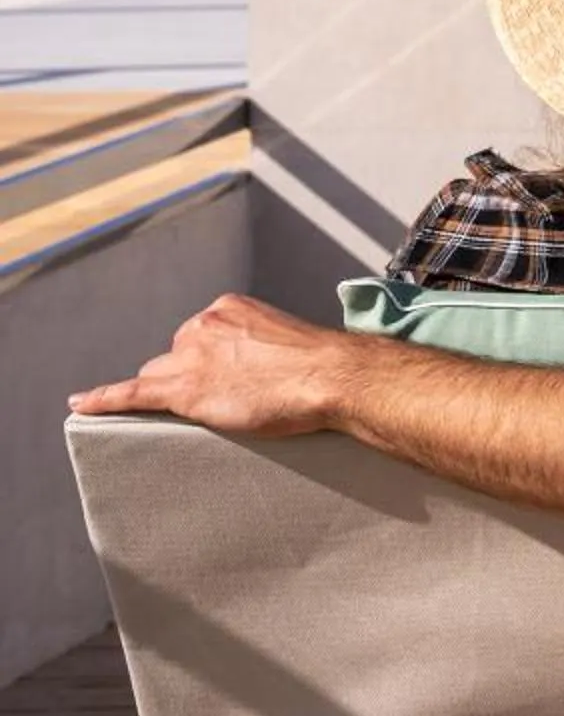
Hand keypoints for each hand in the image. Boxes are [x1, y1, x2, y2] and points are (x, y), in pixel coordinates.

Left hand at [70, 293, 363, 436]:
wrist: (331, 377)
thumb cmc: (321, 364)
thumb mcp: (286, 339)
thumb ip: (258, 344)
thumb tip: (258, 367)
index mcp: (227, 307)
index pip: (200, 336)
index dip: (215, 359)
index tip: (238, 373)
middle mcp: (201, 325)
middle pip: (175, 355)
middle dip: (192, 374)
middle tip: (235, 395)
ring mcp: (189, 357)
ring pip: (159, 377)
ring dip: (175, 392)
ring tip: (214, 407)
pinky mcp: (183, 390)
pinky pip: (131, 394)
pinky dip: (103, 400)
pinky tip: (81, 405)